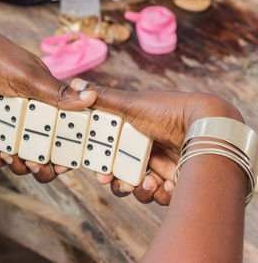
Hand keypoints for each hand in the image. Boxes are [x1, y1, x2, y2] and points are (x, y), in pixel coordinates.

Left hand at [0, 17, 96, 180]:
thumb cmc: (1, 60)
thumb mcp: (31, 78)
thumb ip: (58, 93)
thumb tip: (91, 97)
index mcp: (52, 107)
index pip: (67, 138)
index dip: (66, 156)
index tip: (58, 165)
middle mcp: (36, 119)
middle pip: (45, 156)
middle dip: (39, 167)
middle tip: (30, 163)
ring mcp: (16, 126)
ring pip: (21, 158)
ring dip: (14, 163)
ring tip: (4, 153)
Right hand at [69, 79, 242, 204]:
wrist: (206, 125)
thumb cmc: (168, 110)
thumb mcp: (130, 104)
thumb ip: (102, 98)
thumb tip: (73, 84)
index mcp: (135, 135)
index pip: (113, 156)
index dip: (104, 167)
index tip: (100, 175)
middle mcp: (148, 151)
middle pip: (125, 176)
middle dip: (120, 184)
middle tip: (118, 184)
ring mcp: (163, 166)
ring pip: (141, 189)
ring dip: (141, 190)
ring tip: (151, 183)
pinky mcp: (178, 181)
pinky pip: (161, 196)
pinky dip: (161, 194)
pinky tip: (167, 184)